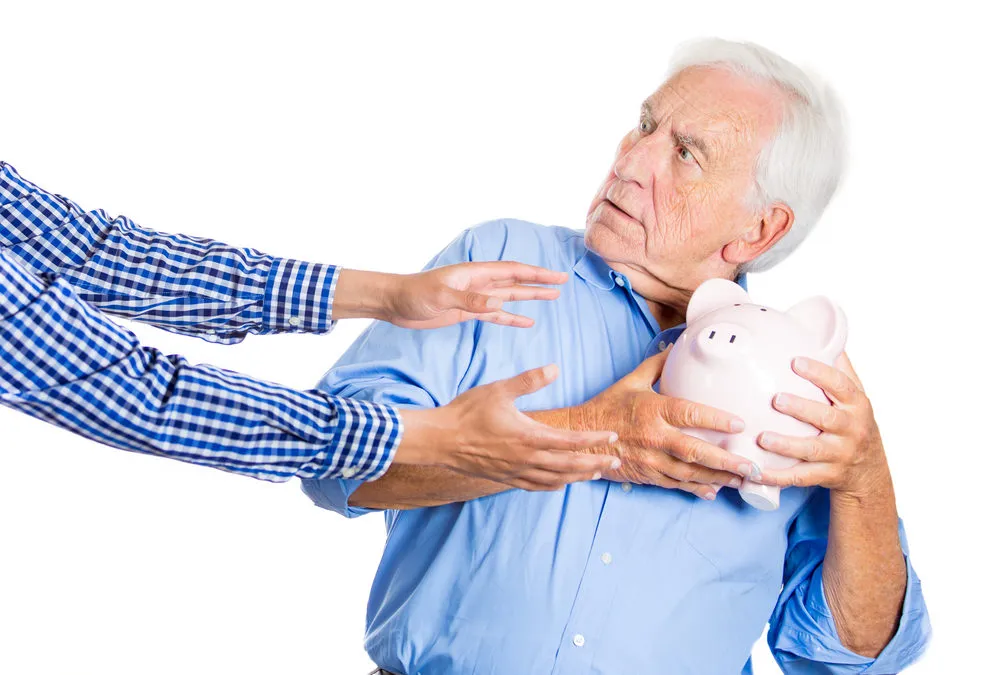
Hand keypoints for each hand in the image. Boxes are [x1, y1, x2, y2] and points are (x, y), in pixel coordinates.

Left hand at [384, 262, 566, 328]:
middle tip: (562, 283)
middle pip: (516, 282)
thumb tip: (498, 303)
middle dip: (539, 282)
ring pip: (509, 297)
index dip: (536, 273)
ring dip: (530, 297)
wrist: (395, 302)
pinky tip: (526, 321)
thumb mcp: (442, 296)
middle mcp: (478, 283)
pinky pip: (495, 315)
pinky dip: (511, 318)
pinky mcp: (467, 312)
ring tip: (552, 298)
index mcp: (475, 273)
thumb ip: (470, 300)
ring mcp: (474, 298)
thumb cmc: (415, 293)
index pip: (513, 271)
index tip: (557, 276)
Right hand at [397, 364, 620, 490]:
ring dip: (580, 477)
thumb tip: (555, 367)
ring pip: (556, 479)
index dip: (594, 440)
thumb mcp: (499, 389)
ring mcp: (516, 472)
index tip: (613, 438)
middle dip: (596, 464)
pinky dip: (555, 485)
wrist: (439, 440)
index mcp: (529, 436)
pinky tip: (563, 483)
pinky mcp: (506, 478)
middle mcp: (527, 458)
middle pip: (570, 466)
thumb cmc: (467, 412)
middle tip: (616, 462)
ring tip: (597, 473)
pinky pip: (537, 486)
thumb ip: (529, 380)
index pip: (571, 441)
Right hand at [569, 347, 751, 499]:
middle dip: (726, 461)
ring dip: (717, 478)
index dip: (716, 419)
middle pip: (696, 451)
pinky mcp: (646, 475)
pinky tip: (713, 491)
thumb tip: (675, 347)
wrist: (579, 437)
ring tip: (741, 481)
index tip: (739, 424)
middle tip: (751, 466)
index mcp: (653, 410)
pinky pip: (675, 484)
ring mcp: (650, 459)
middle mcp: (654, 437)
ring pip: (689, 473)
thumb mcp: (631, 381)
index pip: (690, 413)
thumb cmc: (607, 407)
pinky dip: (695, 489)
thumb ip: (656, 366)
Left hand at [752, 352, 889, 497]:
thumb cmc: (852, 423)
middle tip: (776, 399)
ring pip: (812, 451)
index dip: (820, 373)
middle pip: (827, 418)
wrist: (869, 471)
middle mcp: (851, 429)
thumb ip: (839, 368)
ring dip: (786, 445)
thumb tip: (819, 332)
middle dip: (801, 409)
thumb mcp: (854, 397)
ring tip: (762, 438)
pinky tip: (756, 470)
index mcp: (856, 405)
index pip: (841, 385)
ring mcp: (840, 455)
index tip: (796, 362)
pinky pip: (800, 477)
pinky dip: (777, 475)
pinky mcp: (827, 476)